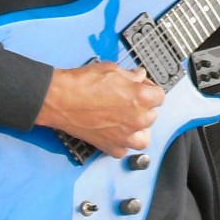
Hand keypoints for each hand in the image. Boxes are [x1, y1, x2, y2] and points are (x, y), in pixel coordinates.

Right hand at [35, 60, 165, 157]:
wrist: (60, 99)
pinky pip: (124, 150)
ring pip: (144, 138)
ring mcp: (124, 136)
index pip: (160, 96)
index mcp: (141, 98)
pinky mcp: (109, 146)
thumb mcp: (112, 70)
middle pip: (152, 116)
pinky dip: (122, 143)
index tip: (142, 87)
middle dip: (143, 107)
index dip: (150, 89)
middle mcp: (137, 119)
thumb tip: (138, 76)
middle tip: (129, 100)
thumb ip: (130, 76)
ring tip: (129, 120)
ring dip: (139, 129)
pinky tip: (116, 133)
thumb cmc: (83, 83)